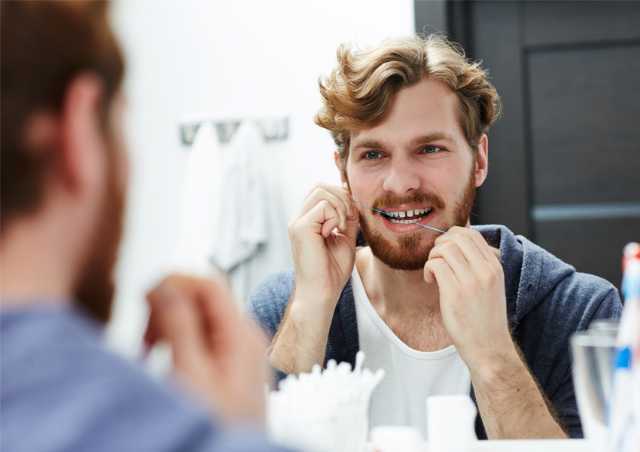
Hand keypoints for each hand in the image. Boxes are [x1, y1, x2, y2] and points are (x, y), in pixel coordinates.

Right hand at [145, 274, 267, 425]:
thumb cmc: (218, 427)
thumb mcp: (191, 374)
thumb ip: (178, 324)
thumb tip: (164, 284)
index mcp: (242, 333)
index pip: (208, 283)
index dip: (174, 283)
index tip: (145, 301)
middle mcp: (244, 336)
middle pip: (200, 297)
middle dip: (166, 309)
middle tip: (147, 338)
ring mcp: (237, 349)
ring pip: (196, 316)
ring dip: (167, 326)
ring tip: (151, 352)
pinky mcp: (227, 363)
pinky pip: (198, 337)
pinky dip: (175, 341)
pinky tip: (162, 360)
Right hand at [288, 184, 359, 305]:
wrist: (322, 292)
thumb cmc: (332, 271)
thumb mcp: (345, 239)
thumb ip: (347, 219)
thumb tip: (353, 199)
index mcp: (307, 221)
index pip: (322, 191)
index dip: (341, 196)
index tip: (351, 216)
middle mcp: (299, 219)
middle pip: (320, 186)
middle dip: (341, 197)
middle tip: (348, 219)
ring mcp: (297, 222)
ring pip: (321, 191)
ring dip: (340, 206)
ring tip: (342, 227)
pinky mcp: (300, 227)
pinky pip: (324, 206)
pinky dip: (336, 216)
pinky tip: (336, 232)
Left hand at [423, 227, 514, 369]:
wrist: (489, 348)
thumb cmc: (485, 319)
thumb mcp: (491, 286)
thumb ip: (479, 266)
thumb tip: (457, 247)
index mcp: (494, 266)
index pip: (472, 234)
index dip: (452, 236)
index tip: (446, 250)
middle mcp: (485, 270)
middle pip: (456, 237)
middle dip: (440, 243)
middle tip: (436, 259)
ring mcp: (470, 281)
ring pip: (444, 248)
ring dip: (433, 257)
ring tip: (433, 272)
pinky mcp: (455, 292)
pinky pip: (435, 265)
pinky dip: (428, 269)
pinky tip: (430, 281)